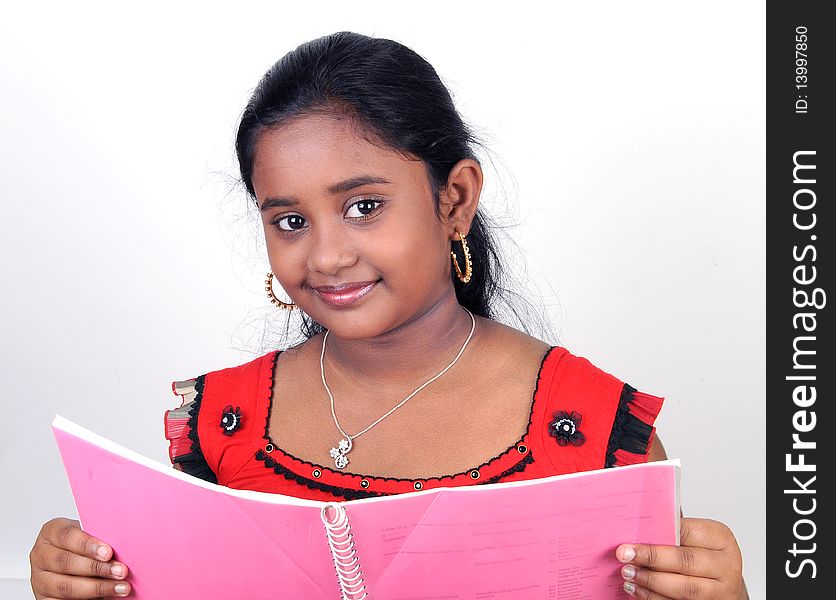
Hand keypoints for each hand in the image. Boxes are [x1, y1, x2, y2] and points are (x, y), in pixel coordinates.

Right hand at [30, 517, 131, 598]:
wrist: (69, 559)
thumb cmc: (82, 544)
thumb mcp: (87, 533)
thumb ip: (98, 535)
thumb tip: (123, 541)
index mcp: (51, 532)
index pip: (67, 536)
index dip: (87, 545)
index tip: (108, 552)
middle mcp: (41, 555)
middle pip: (66, 562)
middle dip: (97, 568)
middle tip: (121, 571)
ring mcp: (40, 579)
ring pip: (66, 586)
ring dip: (97, 588)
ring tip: (120, 587)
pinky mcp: (44, 598)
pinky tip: (106, 597)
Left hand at [616, 517, 746, 599]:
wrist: (723, 585)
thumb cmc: (704, 555)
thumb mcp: (696, 539)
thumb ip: (674, 533)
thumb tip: (637, 531)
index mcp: (721, 539)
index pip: (687, 531)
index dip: (659, 532)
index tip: (633, 535)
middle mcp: (725, 566)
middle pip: (685, 561)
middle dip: (651, 558)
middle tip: (625, 555)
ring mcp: (720, 592)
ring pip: (683, 589)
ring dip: (650, 581)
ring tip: (628, 574)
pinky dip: (654, 597)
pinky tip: (636, 589)